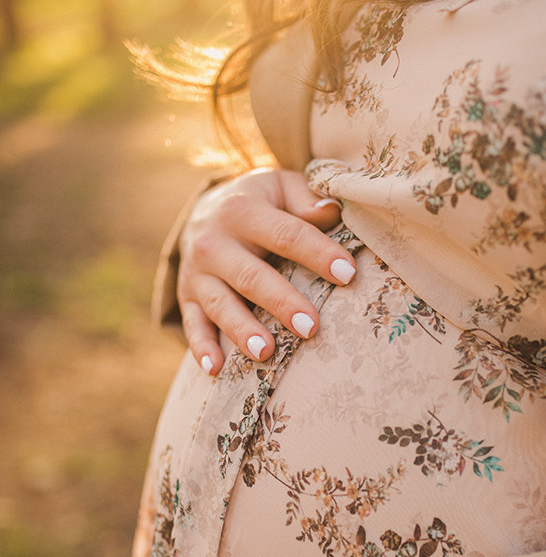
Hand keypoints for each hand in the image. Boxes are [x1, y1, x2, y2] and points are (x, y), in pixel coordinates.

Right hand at [177, 168, 355, 374]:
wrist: (203, 209)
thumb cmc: (259, 203)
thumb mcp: (280, 187)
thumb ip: (305, 200)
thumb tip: (332, 212)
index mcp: (242, 210)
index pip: (285, 234)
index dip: (317, 253)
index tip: (347, 274)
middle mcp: (213, 242)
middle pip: (251, 276)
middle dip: (281, 302)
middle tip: (312, 327)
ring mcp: (196, 273)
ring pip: (220, 304)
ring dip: (242, 330)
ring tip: (267, 352)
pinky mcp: (186, 298)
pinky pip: (193, 324)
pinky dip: (201, 347)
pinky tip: (215, 369)